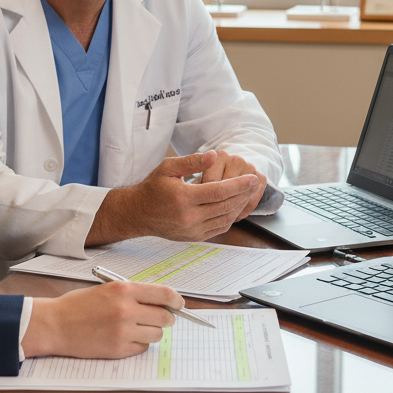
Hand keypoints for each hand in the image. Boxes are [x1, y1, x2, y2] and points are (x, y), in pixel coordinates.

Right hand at [21, 281, 181, 358]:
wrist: (54, 325)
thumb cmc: (77, 306)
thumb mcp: (106, 290)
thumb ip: (133, 294)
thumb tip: (160, 301)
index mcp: (123, 290)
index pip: (164, 294)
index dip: (177, 300)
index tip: (179, 304)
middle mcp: (126, 310)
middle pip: (165, 317)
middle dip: (167, 318)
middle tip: (162, 318)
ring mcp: (123, 332)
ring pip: (156, 335)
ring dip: (152, 332)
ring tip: (139, 328)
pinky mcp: (118, 350)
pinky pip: (142, 348)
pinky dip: (139, 344)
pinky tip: (126, 338)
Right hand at [90, 151, 257, 243]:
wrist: (138, 213)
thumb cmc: (152, 188)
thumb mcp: (168, 168)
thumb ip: (192, 161)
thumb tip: (213, 155)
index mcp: (183, 198)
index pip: (219, 191)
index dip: (238, 184)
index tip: (251, 178)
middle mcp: (189, 217)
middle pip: (226, 206)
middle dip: (243, 194)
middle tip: (254, 184)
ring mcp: (192, 230)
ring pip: (225, 219)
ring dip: (239, 207)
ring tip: (247, 194)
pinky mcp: (194, 237)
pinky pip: (219, 228)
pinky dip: (230, 218)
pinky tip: (235, 207)